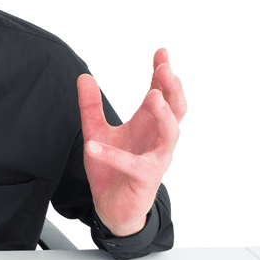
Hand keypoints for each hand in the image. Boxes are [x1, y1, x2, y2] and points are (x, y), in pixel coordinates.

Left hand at [77, 47, 186, 235]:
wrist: (112, 207)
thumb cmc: (110, 169)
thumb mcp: (96, 131)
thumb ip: (90, 106)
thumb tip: (84, 77)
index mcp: (148, 124)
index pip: (161, 93)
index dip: (162, 73)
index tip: (161, 52)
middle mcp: (157, 139)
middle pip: (176, 109)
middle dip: (172, 89)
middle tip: (166, 70)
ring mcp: (156, 159)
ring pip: (171, 133)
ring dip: (163, 114)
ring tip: (151, 96)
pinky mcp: (144, 179)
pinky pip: (132, 165)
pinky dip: (112, 155)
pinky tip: (93, 146)